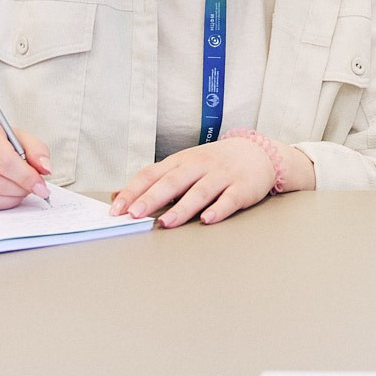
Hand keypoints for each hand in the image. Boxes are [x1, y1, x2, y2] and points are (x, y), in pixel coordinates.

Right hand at [0, 121, 52, 210]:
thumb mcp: (15, 136)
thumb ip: (35, 149)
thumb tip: (45, 169)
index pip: (4, 159)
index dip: (26, 176)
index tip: (41, 185)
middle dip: (21, 189)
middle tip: (33, 188)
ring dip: (11, 199)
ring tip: (20, 191)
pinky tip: (6, 196)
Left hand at [110, 138, 284, 227]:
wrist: (258, 152)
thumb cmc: (214, 163)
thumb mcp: (184, 166)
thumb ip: (155, 181)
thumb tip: (119, 197)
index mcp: (181, 161)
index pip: (152, 174)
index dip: (133, 191)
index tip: (116, 209)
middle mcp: (199, 166)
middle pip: (172, 182)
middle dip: (152, 198)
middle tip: (134, 215)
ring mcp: (222, 176)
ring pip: (199, 192)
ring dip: (182, 208)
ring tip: (166, 223)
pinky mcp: (242, 188)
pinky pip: (229, 199)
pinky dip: (218, 209)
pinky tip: (208, 219)